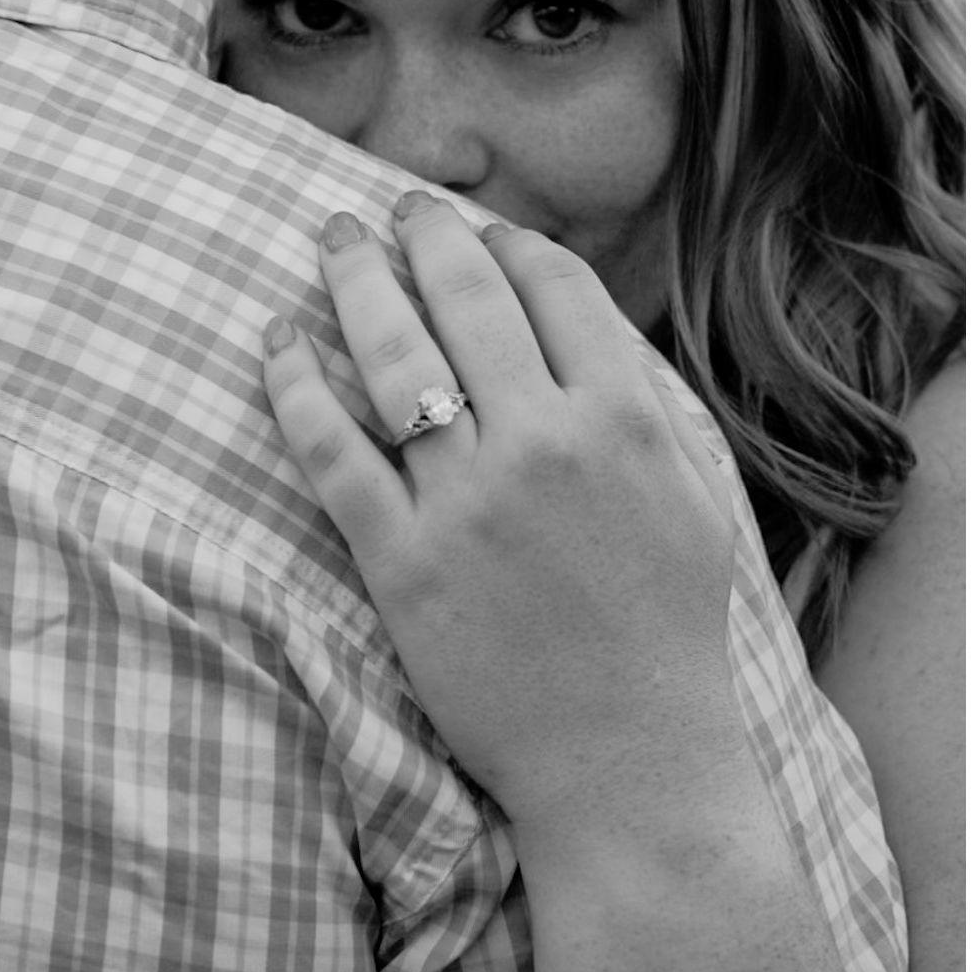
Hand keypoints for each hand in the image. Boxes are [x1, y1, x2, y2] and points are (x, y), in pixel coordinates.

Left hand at [263, 191, 755, 843]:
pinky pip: (332, 451)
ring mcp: (465, 500)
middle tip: (393, 208)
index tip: (482, 230)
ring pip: (393, 356)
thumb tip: (579, 326)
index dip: (508, 243)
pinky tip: (279, 341)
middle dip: (423, 235)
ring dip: (354, 281)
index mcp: (622, 418)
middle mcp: (542, 442)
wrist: (629, 764)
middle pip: (466, 299)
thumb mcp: (691, 500)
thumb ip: (640, 407)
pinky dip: (298, 385)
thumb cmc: (667, 633)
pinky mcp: (401, 560)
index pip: (551, 286)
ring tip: (332, 240)